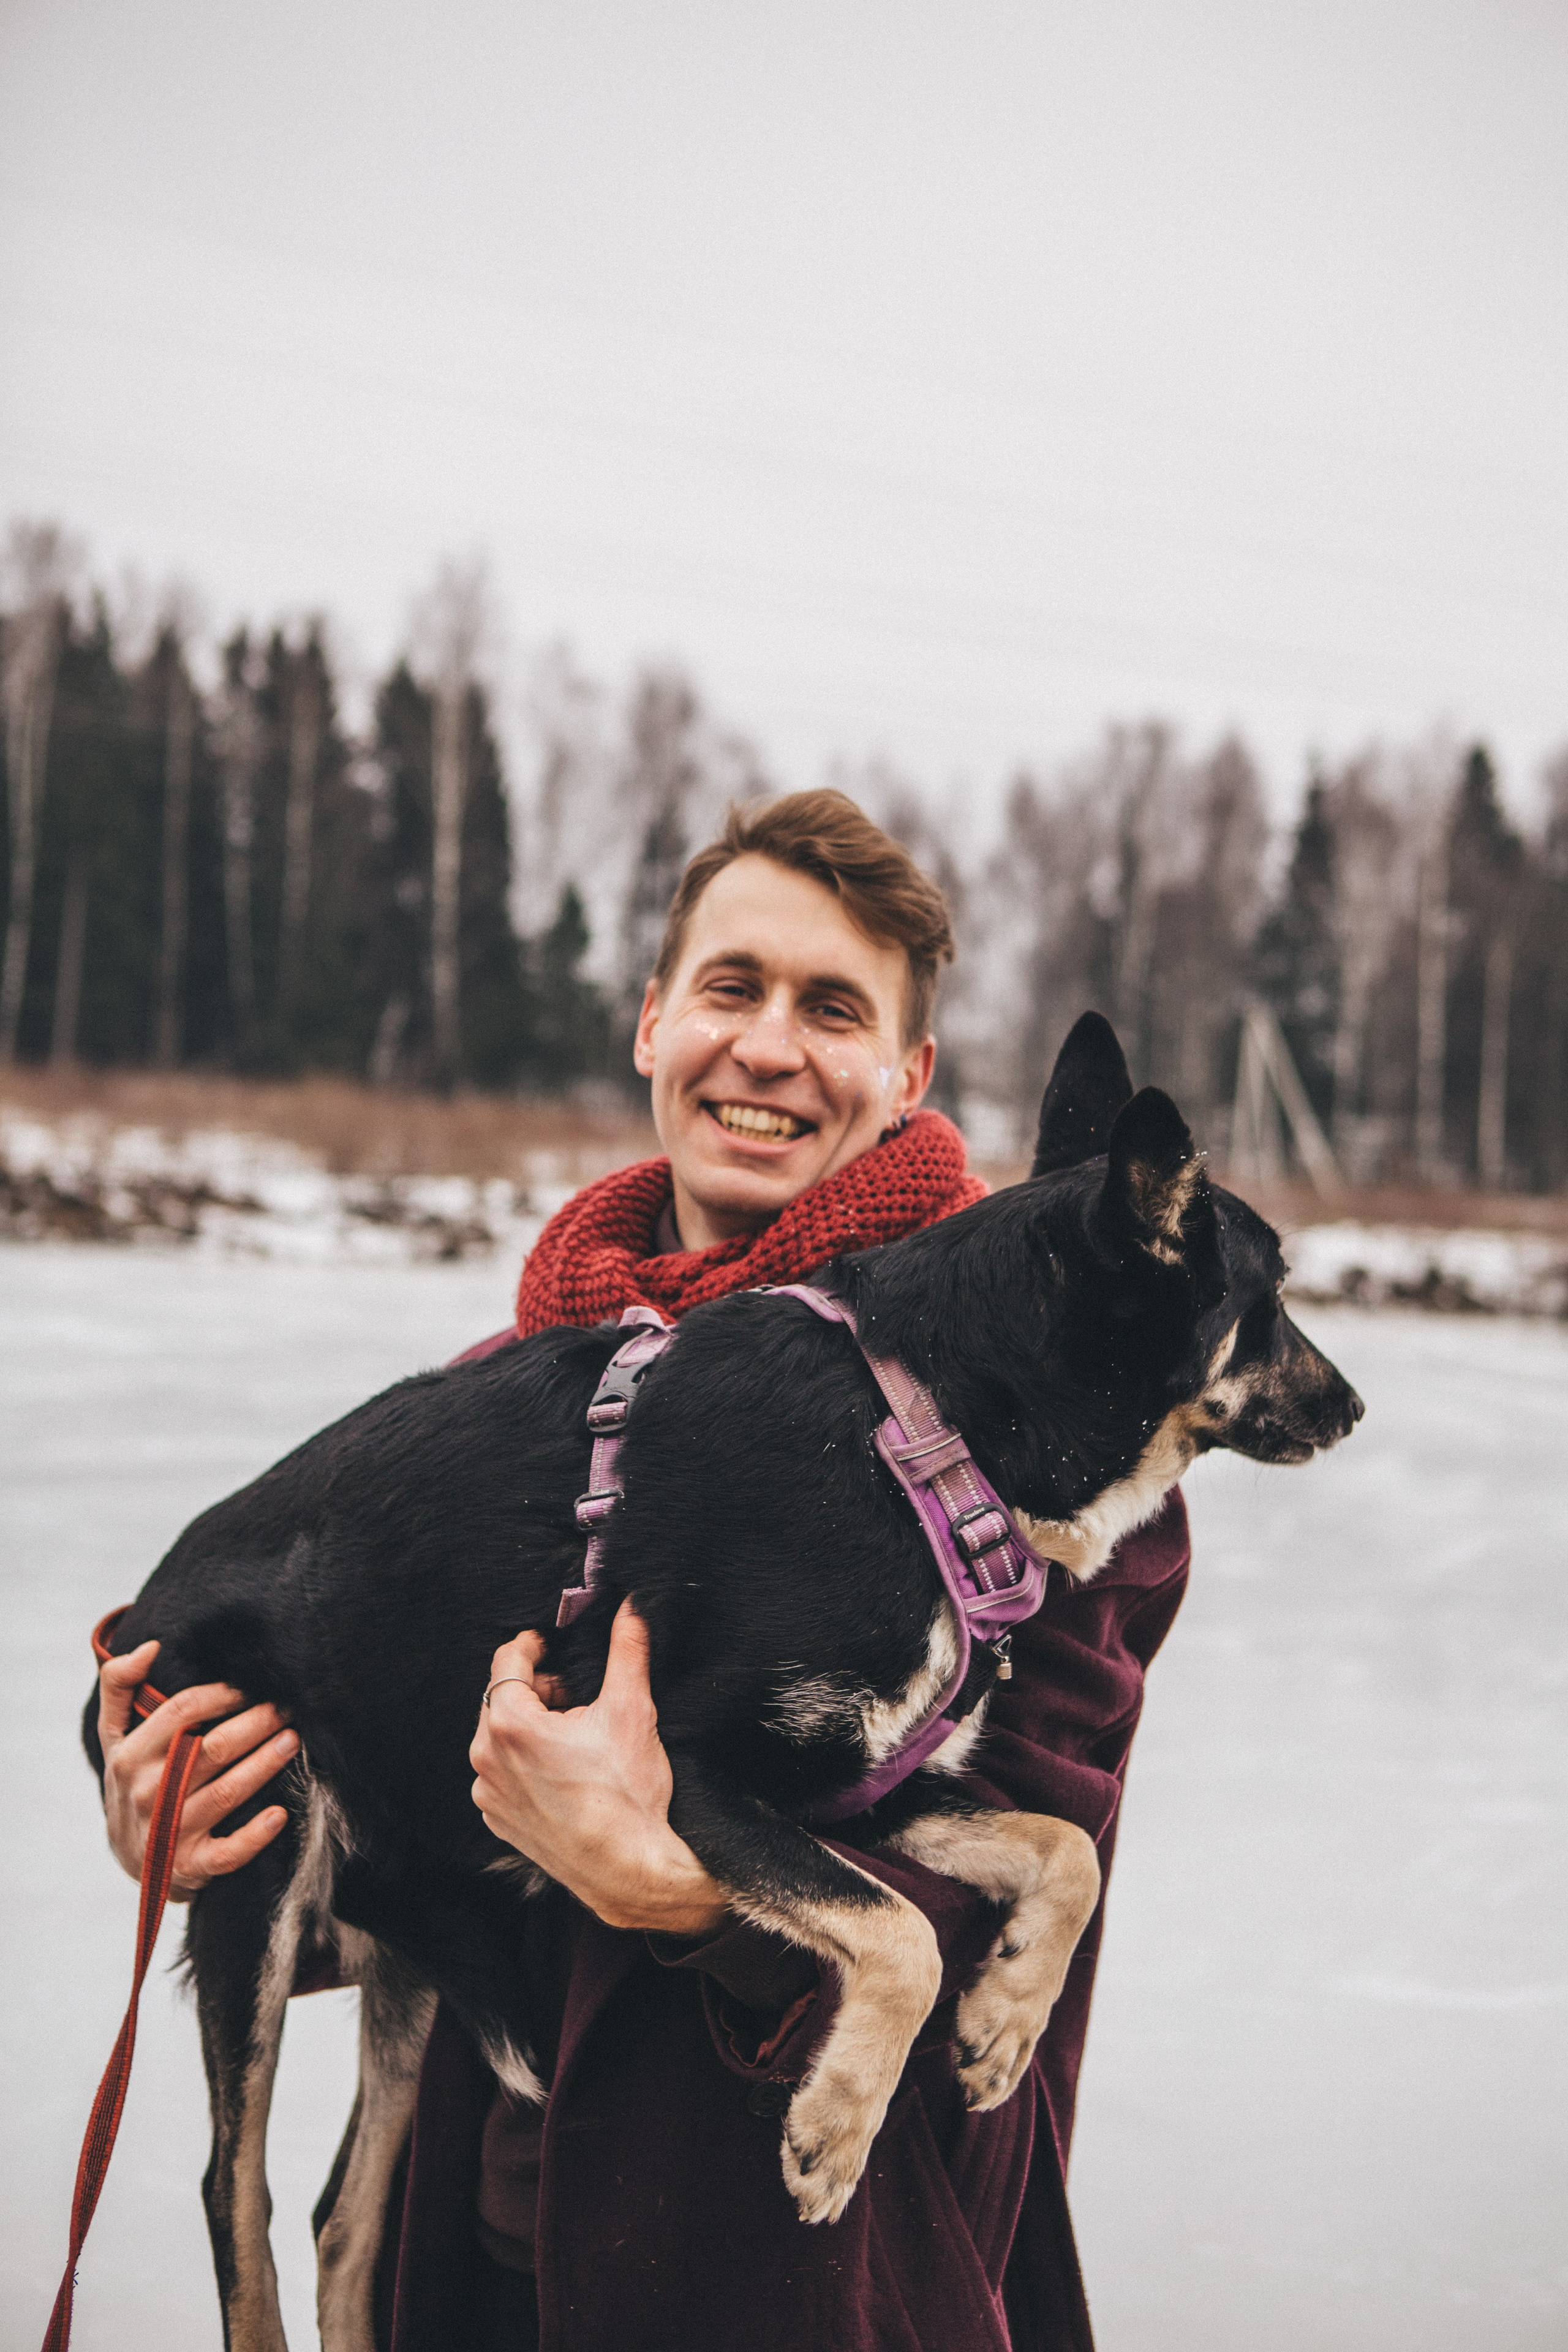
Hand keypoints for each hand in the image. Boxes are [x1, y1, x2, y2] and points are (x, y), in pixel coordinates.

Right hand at [98, 1641, 299, 1900]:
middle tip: (289, 1707)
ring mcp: (169, 1832)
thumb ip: (119, 1685)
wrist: (130, 1857)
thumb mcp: (113, 1736)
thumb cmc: (132, 1780)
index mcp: (130, 1756)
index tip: (254, 1682)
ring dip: (265, 1764)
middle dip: (256, 1723)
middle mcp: (148, 1794)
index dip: (223, 1692)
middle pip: (211, 1748)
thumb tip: (150, 1646)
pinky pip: (228, 1852)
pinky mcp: (191, 1866)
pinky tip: (281, 1814)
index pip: (182, 1711)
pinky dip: (256, 1835)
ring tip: (293, 1740)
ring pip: (226, 1793)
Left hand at [470, 1602, 728, 1938]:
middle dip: (538, 1688)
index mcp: (510, 1724)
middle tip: (576, 1695)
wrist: (629, 1869)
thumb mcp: (632, 1711)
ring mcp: (488, 1793)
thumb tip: (631, 1606)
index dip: (535, 1645)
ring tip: (573, 1737)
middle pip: (503, 1698)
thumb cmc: (628, 1794)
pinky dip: (525, 1762)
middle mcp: (486, 1758)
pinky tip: (563, 1771)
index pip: (508, 1659)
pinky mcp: (497, 1819)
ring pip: (501, 1736)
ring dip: (530, 1726)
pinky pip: (502, 1773)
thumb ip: (627, 1650)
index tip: (554, 1644)